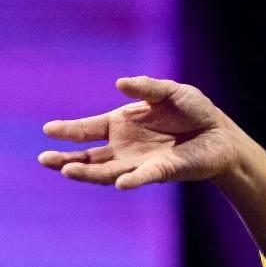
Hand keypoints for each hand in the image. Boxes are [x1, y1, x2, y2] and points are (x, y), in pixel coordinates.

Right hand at [38, 76, 241, 189]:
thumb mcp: (169, 91)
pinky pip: (142, 178)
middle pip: (88, 157)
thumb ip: (146, 87)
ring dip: (86, 174)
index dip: (68, 130)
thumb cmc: (193, 111)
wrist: (221, 135)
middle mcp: (124, 147)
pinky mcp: (161, 172)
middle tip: (45, 159)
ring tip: (66, 171)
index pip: (87, 129)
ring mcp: (139, 162)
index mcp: (121, 124)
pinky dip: (131, 180)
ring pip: (106, 172)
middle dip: (66, 160)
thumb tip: (120, 83)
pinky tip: (119, 183)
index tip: (48, 130)